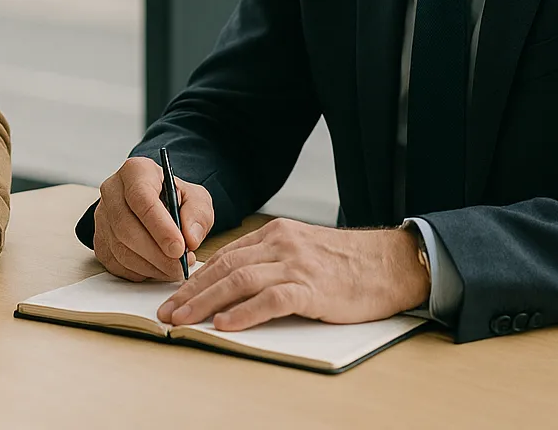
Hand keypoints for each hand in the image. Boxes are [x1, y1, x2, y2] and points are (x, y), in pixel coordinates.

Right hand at [92, 156, 213, 281]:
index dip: (160, 227)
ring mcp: (101, 217)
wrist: (157, 204)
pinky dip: (140, 272)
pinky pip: (115, 263)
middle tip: (180, 266)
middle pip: (126, 227)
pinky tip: (158, 269)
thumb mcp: (196, 198)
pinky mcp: (99, 240)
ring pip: (120, 248)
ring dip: (150, 266)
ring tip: (174, 269)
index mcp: (136, 171)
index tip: (179, 248)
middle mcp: (112, 191)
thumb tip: (190, 239)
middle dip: (156, 253)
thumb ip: (197, 215)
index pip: (141, 199)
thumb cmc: (175, 199)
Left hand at [156, 218, 428, 330]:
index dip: (196, 278)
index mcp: (276, 233)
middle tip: (167, 313)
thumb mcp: (302, 250)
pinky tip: (226, 324)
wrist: (389, 264)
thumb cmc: (346, 264)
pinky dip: (244, 313)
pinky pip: (271, 300)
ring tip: (184, 321)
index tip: (175, 295)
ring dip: (206, 302)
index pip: (225, 255)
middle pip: (224, 267)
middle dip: (191, 292)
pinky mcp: (312, 288)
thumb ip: (270, 260)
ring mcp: (296, 265)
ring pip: (239, 280)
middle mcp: (281, 244)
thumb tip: (231, 280)